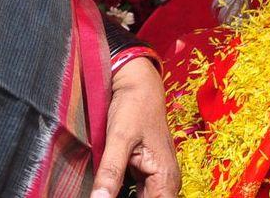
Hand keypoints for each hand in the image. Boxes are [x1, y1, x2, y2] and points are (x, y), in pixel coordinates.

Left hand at [91, 58, 177, 197]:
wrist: (139, 84)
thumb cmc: (134, 106)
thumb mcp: (119, 138)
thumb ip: (110, 173)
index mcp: (165, 176)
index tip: (108, 197)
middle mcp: (165, 180)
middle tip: (104, 192)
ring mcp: (156, 177)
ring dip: (123, 196)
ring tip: (105, 190)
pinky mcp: (146, 173)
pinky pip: (138, 194)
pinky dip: (123, 194)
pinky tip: (109, 191)